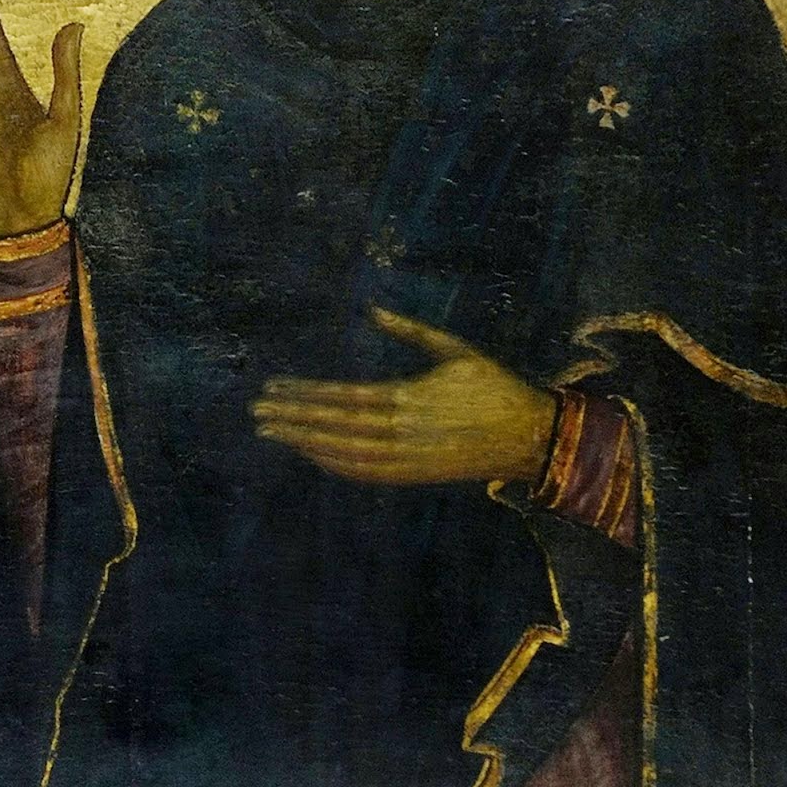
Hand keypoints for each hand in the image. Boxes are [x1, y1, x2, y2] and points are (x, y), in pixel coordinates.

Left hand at [252, 306, 556, 485]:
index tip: (273, 389)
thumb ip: (411, 331)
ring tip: (273, 432)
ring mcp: (407, 459)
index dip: (305, 394)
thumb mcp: (455, 349)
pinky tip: (311, 454)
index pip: (343, 397)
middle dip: (293, 419)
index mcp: (410, 396)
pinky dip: (334, 465)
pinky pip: (366, 473)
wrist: (529, 436)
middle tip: (257, 412)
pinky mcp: (414, 476)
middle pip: (335, 426)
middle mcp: (403, 431)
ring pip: (344, 454)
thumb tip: (371, 310)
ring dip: (305, 443)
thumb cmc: (493, 385)